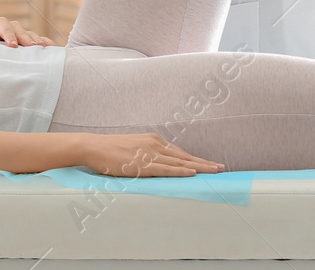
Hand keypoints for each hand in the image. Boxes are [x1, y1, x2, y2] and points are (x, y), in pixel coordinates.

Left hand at [0, 17, 53, 46]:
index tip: (13, 45)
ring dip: (36, 40)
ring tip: (42, 47)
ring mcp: (20, 34)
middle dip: (25, 38)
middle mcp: (10, 28)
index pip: (3, 25)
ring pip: (29, 34)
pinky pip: (38, 40)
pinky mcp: (27, 42)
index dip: (9, 34)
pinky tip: (51, 46)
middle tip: (31, 47)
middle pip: (19, 29)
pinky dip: (44, 42)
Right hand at [79, 132, 224, 176]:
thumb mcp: (133, 150)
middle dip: (204, 163)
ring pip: (180, 162)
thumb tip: (157, 166)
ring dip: (199, 167)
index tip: (211, 164)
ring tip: (214, 171)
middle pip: (185, 157)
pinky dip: (180, 171)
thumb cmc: (110, 151)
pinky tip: (192, 173)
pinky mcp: (142, 164)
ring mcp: (149, 153)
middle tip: (221, 168)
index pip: (180, 153)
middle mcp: (155, 145)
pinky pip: (165, 169)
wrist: (93, 147)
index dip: (197, 160)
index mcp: (154, 141)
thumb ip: (147, 157)